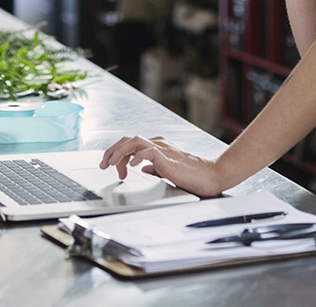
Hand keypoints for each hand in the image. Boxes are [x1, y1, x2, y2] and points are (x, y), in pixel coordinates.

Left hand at [99, 135, 222, 197]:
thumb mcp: (167, 172)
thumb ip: (154, 168)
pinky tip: (131, 168)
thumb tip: (142, 168)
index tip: (110, 167)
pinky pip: (148, 152)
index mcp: (158, 146)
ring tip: (111, 165)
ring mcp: (163, 149)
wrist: (212, 176)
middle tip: (103, 165)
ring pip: (135, 141)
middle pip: (129, 139)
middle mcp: (159, 144)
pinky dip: (136, 157)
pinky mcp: (168, 158)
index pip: (131, 143)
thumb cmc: (193, 176)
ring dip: (119, 152)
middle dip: (112, 150)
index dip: (117, 153)